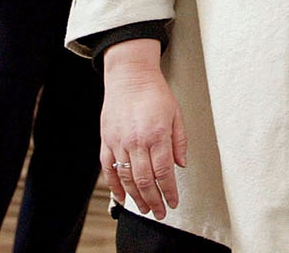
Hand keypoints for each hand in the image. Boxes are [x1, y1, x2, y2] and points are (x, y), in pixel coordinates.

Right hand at [99, 39, 185, 218]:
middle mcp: (137, 141)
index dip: (169, 191)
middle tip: (160, 213)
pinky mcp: (107, 140)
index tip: (173, 202)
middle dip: (154, 201)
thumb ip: (179, 141)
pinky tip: (121, 196)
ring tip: (144, 209)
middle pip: (145, 180)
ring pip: (126, 178)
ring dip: (136, 198)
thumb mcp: (176, 113)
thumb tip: (181, 164)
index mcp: (157, 135)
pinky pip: (108, 169)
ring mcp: (119, 142)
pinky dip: (114, 186)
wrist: (129, 75)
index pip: (164, 172)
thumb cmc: (153, 92)